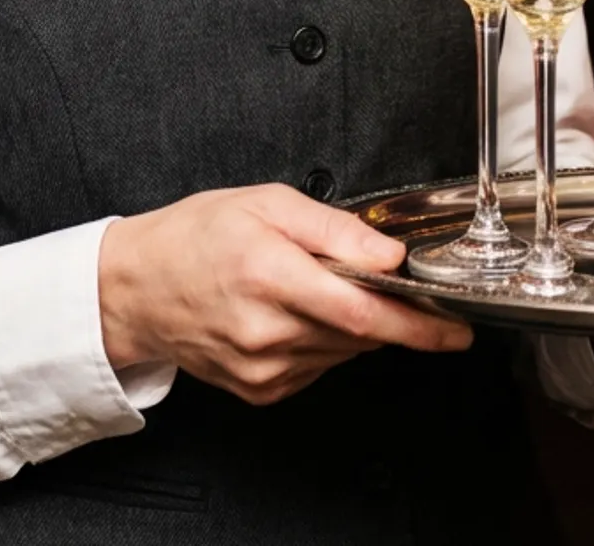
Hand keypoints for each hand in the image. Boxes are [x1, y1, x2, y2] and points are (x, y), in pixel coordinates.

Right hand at [99, 183, 472, 405]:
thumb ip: (333, 228)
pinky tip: (293, 314)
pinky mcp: (259, 390)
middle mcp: (267, 329)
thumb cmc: (197, 236)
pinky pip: (316, 367)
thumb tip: (387, 255)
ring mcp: (263, 367)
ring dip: (350, 324)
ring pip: (342, 351)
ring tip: (313, 287)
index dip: (417, 323)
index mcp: (270, 273)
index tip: (455, 327)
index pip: (362, 311)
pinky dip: (322, 342)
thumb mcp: (266, 204)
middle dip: (384, 310)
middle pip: (359, 333)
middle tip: (379, 282)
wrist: (138, 287)